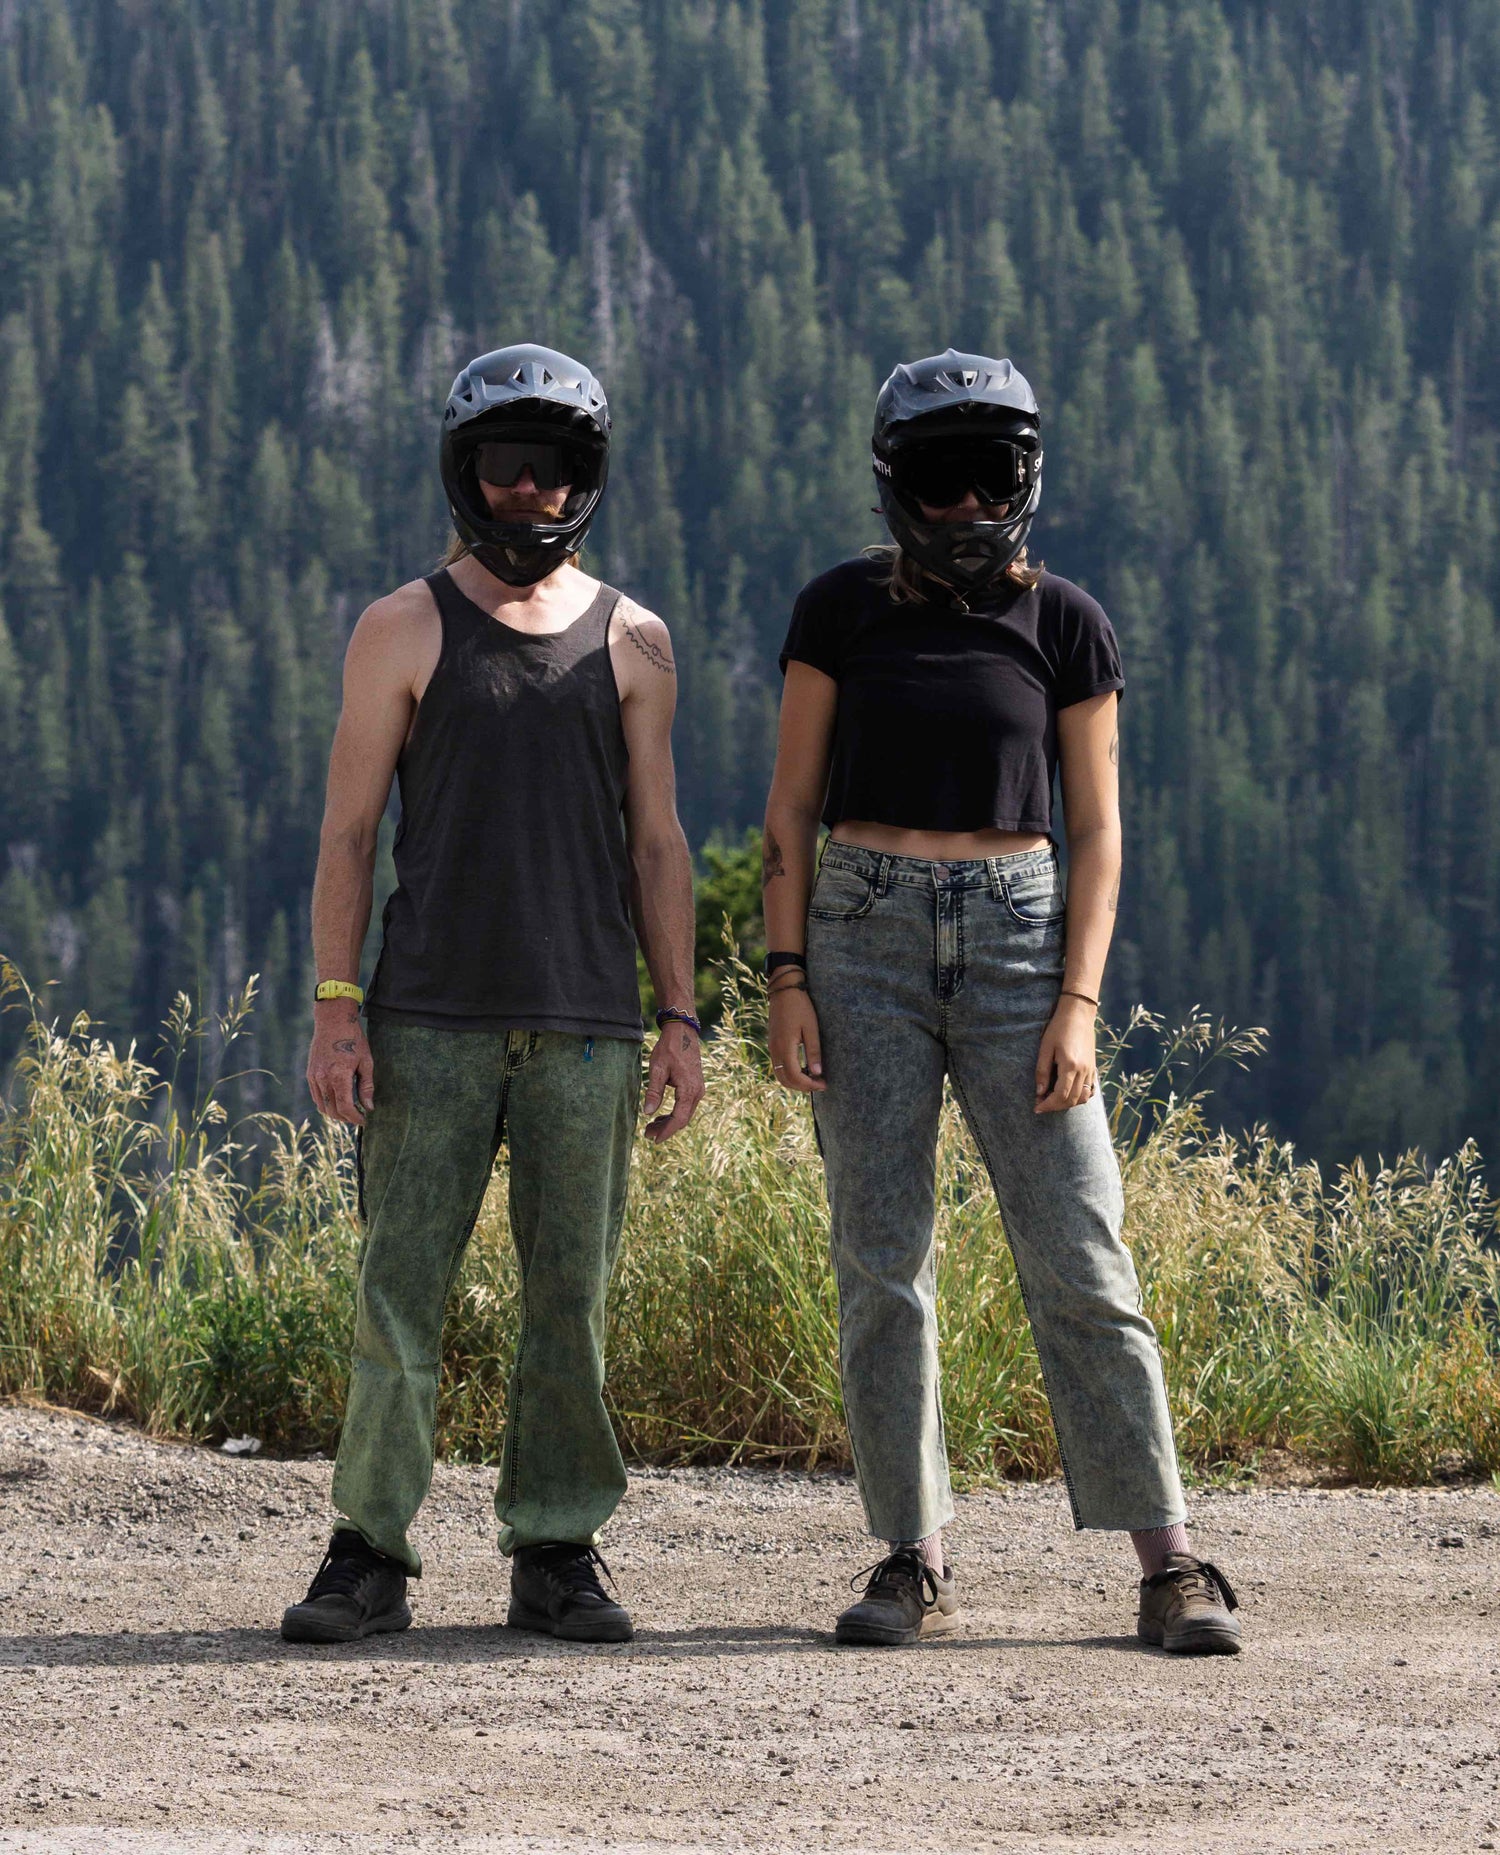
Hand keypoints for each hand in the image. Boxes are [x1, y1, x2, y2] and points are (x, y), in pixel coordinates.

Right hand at [307, 1008, 373, 1125]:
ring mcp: (314, 1077)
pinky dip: (326, 1104)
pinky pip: (316, 1097)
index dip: (355, 1118)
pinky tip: (338, 1101)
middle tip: (358, 1117)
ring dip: (335, 1113)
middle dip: (346, 1118)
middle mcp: (323, 1079)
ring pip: (322, 1106)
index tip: (364, 1120)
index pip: (345, 1108)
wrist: (332, 1021)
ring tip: (349, 1111)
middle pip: (332, 1111)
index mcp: (338, 1076)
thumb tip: (368, 1107)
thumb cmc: (353, 1040)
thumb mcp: (366, 1062)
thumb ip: (366, 1086)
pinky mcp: (310, 1074)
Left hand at [642, 1021, 705, 1140]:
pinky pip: (686, 1106)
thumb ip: (653, 1092)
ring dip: (669, 1122)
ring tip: (651, 1126)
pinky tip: (660, 1116)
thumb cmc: (669, 1049)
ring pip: (685, 1114)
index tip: (654, 1140)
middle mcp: (697, 1092)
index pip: (678, 1119)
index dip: (666, 1132)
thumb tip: (647, 1112)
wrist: (683, 1032)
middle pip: (682, 1119)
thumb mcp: (657, 1069)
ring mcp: (698, 1089)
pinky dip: (674, 1113)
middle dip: (666, 1129)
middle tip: (647, 1134)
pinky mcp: (695, 1086)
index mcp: (689, 1090)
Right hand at [768, 984, 824, 1091]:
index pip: (795, 1076)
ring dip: (795, 1081)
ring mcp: (771, 1047)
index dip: (809, 1084)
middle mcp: (775, 1050)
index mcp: (784, 1047)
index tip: (823, 1084)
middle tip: (819, 1084)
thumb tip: (817, 1073)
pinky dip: (790, 1073)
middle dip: (802, 1087)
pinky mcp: (772, 1044)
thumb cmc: (800, 1006)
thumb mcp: (811, 1028)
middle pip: (785, 1080)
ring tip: (812, 1078)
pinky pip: (778, 1066)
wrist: (784, 990)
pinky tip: (804, 1069)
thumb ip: (813, 1051)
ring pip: (780, 1075)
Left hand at [1034, 995, 1097, 1114]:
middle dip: (1055, 1106)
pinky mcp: (1093, 1067)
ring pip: (1083, 1097)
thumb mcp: (1045, 1048)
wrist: (1078, 1014)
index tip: (1036, 1108)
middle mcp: (1083, 1071)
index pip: (1060, 1095)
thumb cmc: (1058, 1028)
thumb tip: (1039, 1092)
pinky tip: (1068, 1094)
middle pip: (1072, 1100)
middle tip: (1041, 1104)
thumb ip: (1042, 1071)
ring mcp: (1091, 1070)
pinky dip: (1080, 1097)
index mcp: (1070, 1066)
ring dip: (1068, 1103)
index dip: (1048, 1105)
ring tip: (1052, 1099)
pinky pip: (1090, 1090)